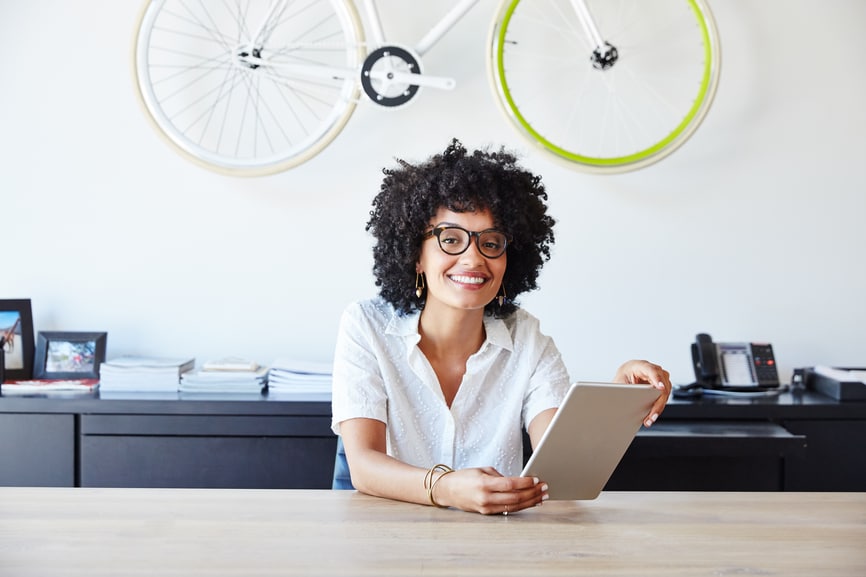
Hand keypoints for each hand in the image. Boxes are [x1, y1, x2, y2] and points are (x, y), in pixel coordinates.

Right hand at [432, 467, 548, 514]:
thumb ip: (500, 476)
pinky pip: (508, 510)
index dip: (525, 482)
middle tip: (544, 488)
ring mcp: (487, 507)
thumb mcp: (483, 470)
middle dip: (533, 492)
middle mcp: (486, 497)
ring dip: (530, 501)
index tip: (536, 479)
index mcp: (484, 483)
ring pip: (514, 506)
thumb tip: (519, 482)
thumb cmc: (465, 477)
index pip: (510, 484)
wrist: (448, 490)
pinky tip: (530, 502)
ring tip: (542, 496)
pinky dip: (521, 506)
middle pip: (515, 497)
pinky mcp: (487, 513)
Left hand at [613, 359, 671, 426]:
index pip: (652, 371)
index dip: (657, 379)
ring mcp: (661, 378)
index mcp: (641, 365)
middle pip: (662, 386)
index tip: (660, 388)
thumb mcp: (620, 381)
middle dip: (657, 403)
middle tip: (651, 416)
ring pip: (665, 394)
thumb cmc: (624, 376)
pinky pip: (664, 398)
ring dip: (658, 408)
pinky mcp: (664, 386)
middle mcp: (654, 370)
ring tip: (649, 420)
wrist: (627, 375)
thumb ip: (625, 389)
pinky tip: (651, 417)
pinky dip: (658, 408)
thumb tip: (626, 400)